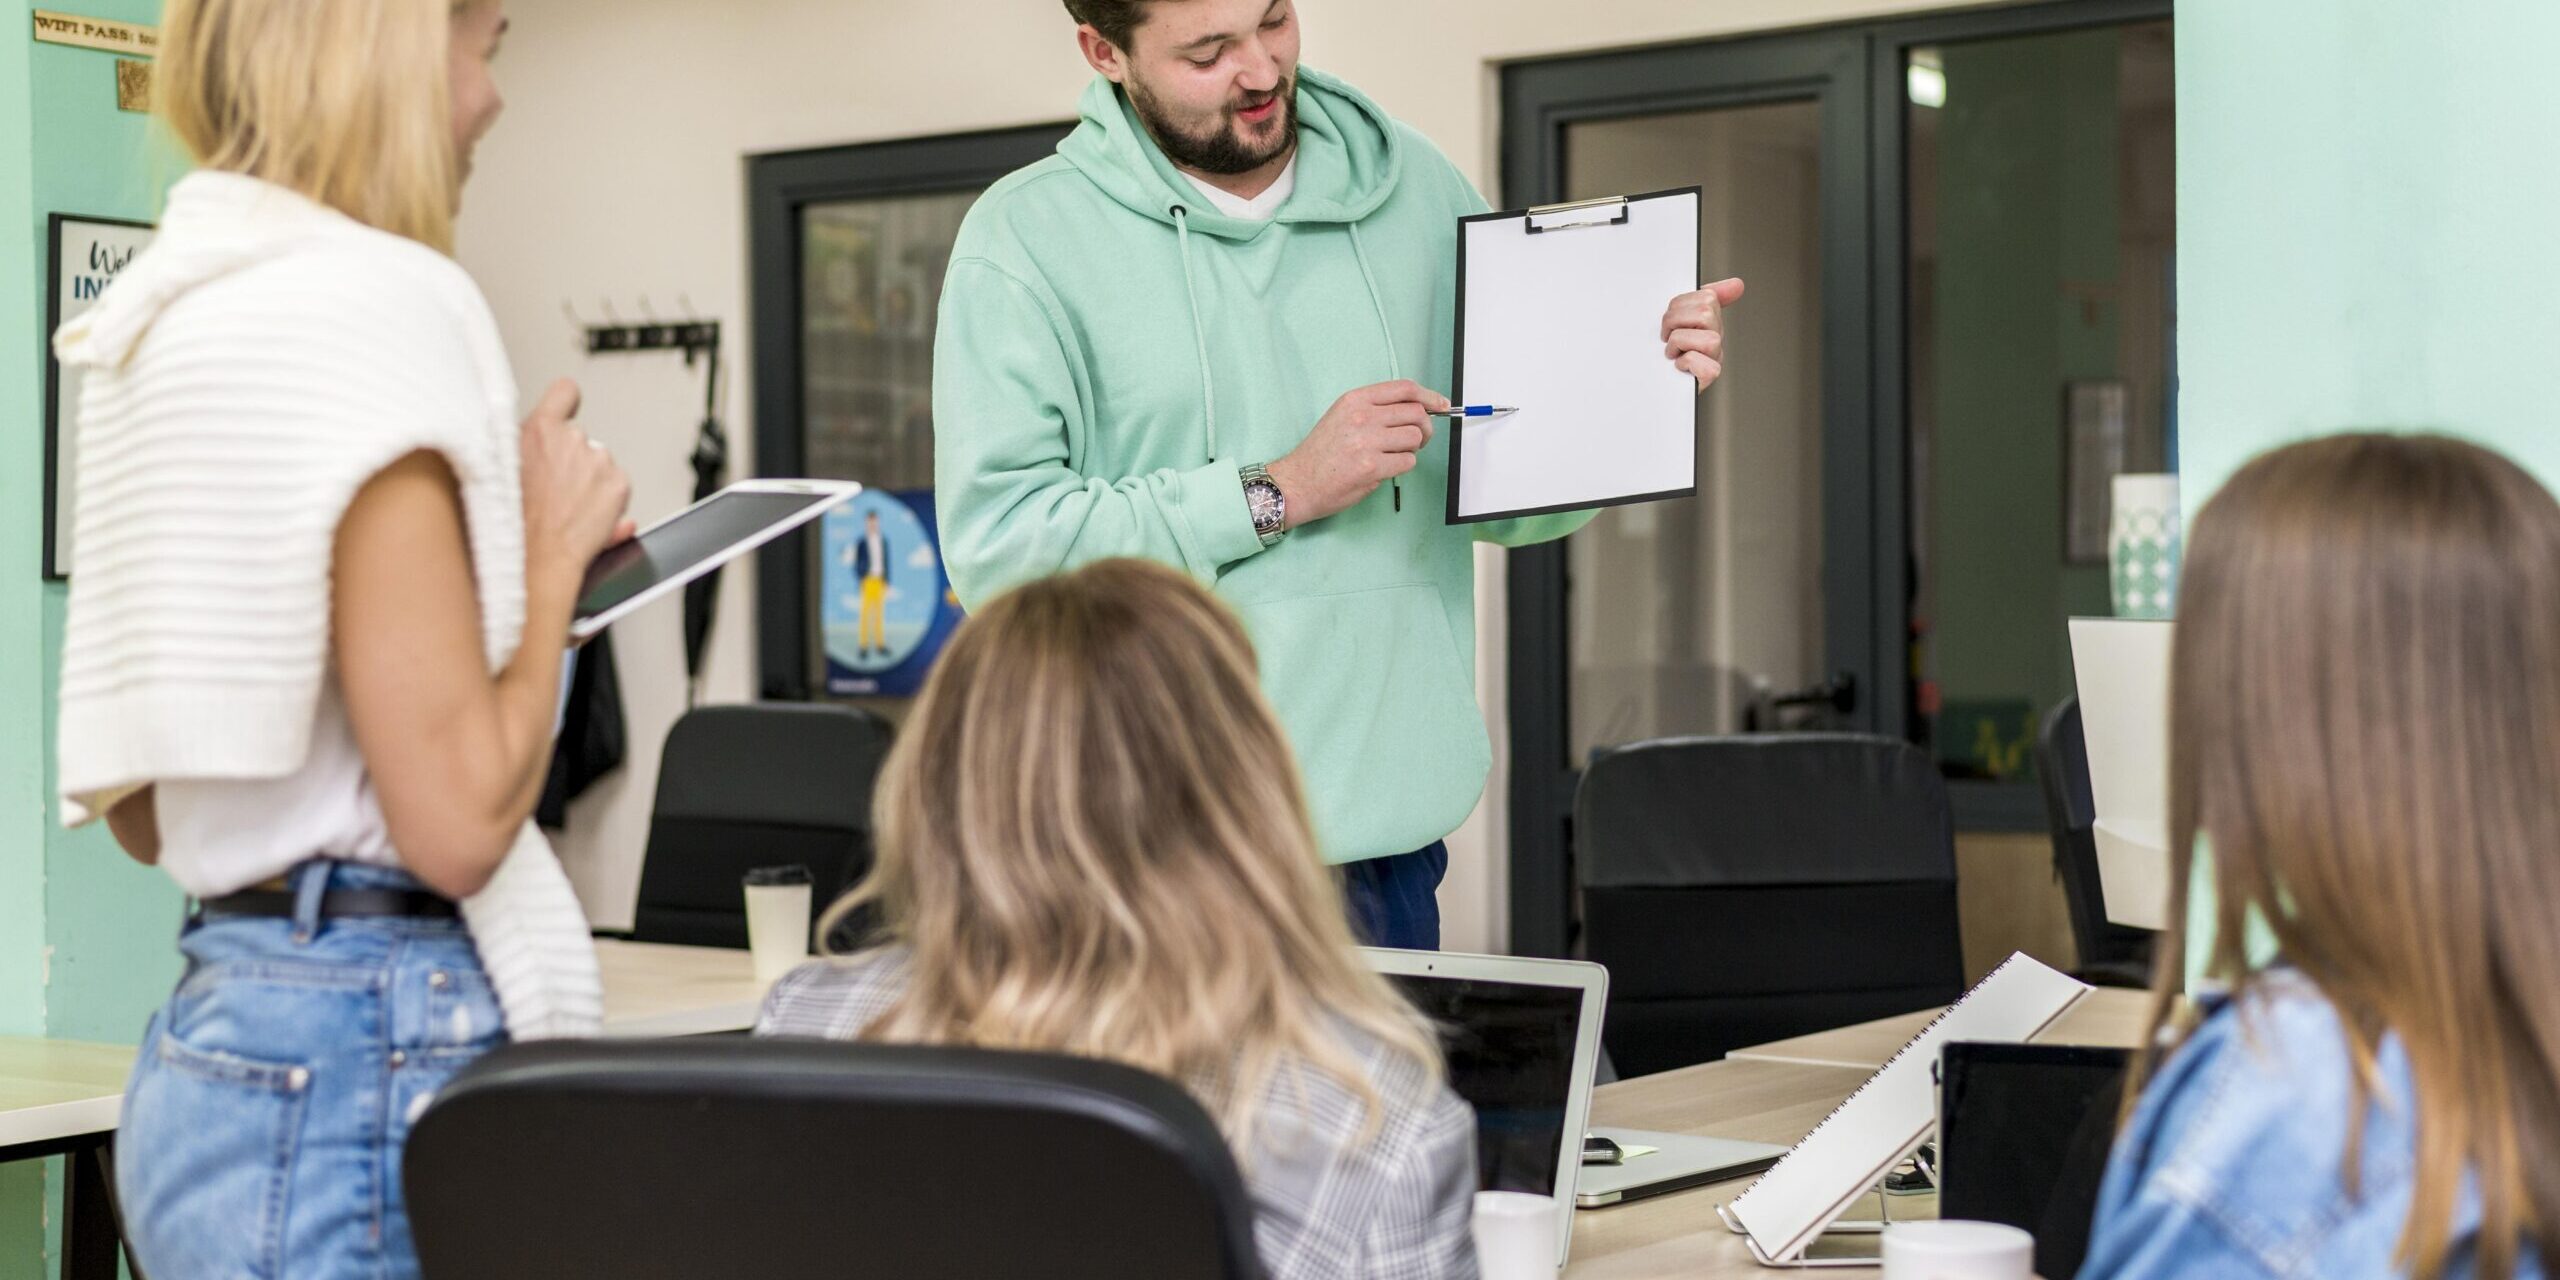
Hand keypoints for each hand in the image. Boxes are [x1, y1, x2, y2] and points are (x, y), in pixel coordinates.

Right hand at [518, 378, 631, 596]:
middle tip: (553, 493)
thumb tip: (536, 442)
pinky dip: (607, 503)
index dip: (566, 403)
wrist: (533, 559)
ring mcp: (599, 460)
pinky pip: (615, 488)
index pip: (564, 392)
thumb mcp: (498, 471)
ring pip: (598, 467)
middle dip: (571, 462)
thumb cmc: (510, 523)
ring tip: (566, 512)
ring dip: (589, 484)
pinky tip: (585, 520)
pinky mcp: (619, 484)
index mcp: (538, 429)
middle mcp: (572, 438)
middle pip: (578, 441)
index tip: (566, 409)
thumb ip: (524, 449)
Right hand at [1266, 380, 1445, 527]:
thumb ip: (1375, 409)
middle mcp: (1362, 416)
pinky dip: (1402, 466)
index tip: (1442, 406)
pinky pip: (1407, 462)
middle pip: (1416, 414)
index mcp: (1356, 400)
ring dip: (1412, 449)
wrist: (1297, 482)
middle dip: (1426, 428)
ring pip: (1415, 439)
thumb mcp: (1342, 416)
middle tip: (1419, 440)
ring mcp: (1367, 442)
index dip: (1430, 397)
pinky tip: (1384, 468)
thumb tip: (1417, 410)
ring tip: (1392, 455)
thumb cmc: (1321, 452)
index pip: (1405, 389)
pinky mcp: (1371, 468)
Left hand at [1663, 277, 1745, 391]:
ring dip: (1679, 343)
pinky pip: (1707, 365)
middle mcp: (1716, 338)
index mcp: (1711, 321)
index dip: (1680, 305)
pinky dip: (1687, 363)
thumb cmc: (1665, 355)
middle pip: (1706, 313)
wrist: (1654, 386)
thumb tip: (1737, 284)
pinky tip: (1680, 366)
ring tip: (1672, 351)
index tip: (1671, 321)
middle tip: (1668, 336)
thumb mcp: (1679, 320)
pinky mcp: (1710, 377)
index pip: (1707, 297)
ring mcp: (1715, 358)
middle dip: (1675, 321)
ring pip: (1708, 338)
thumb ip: (1702, 298)